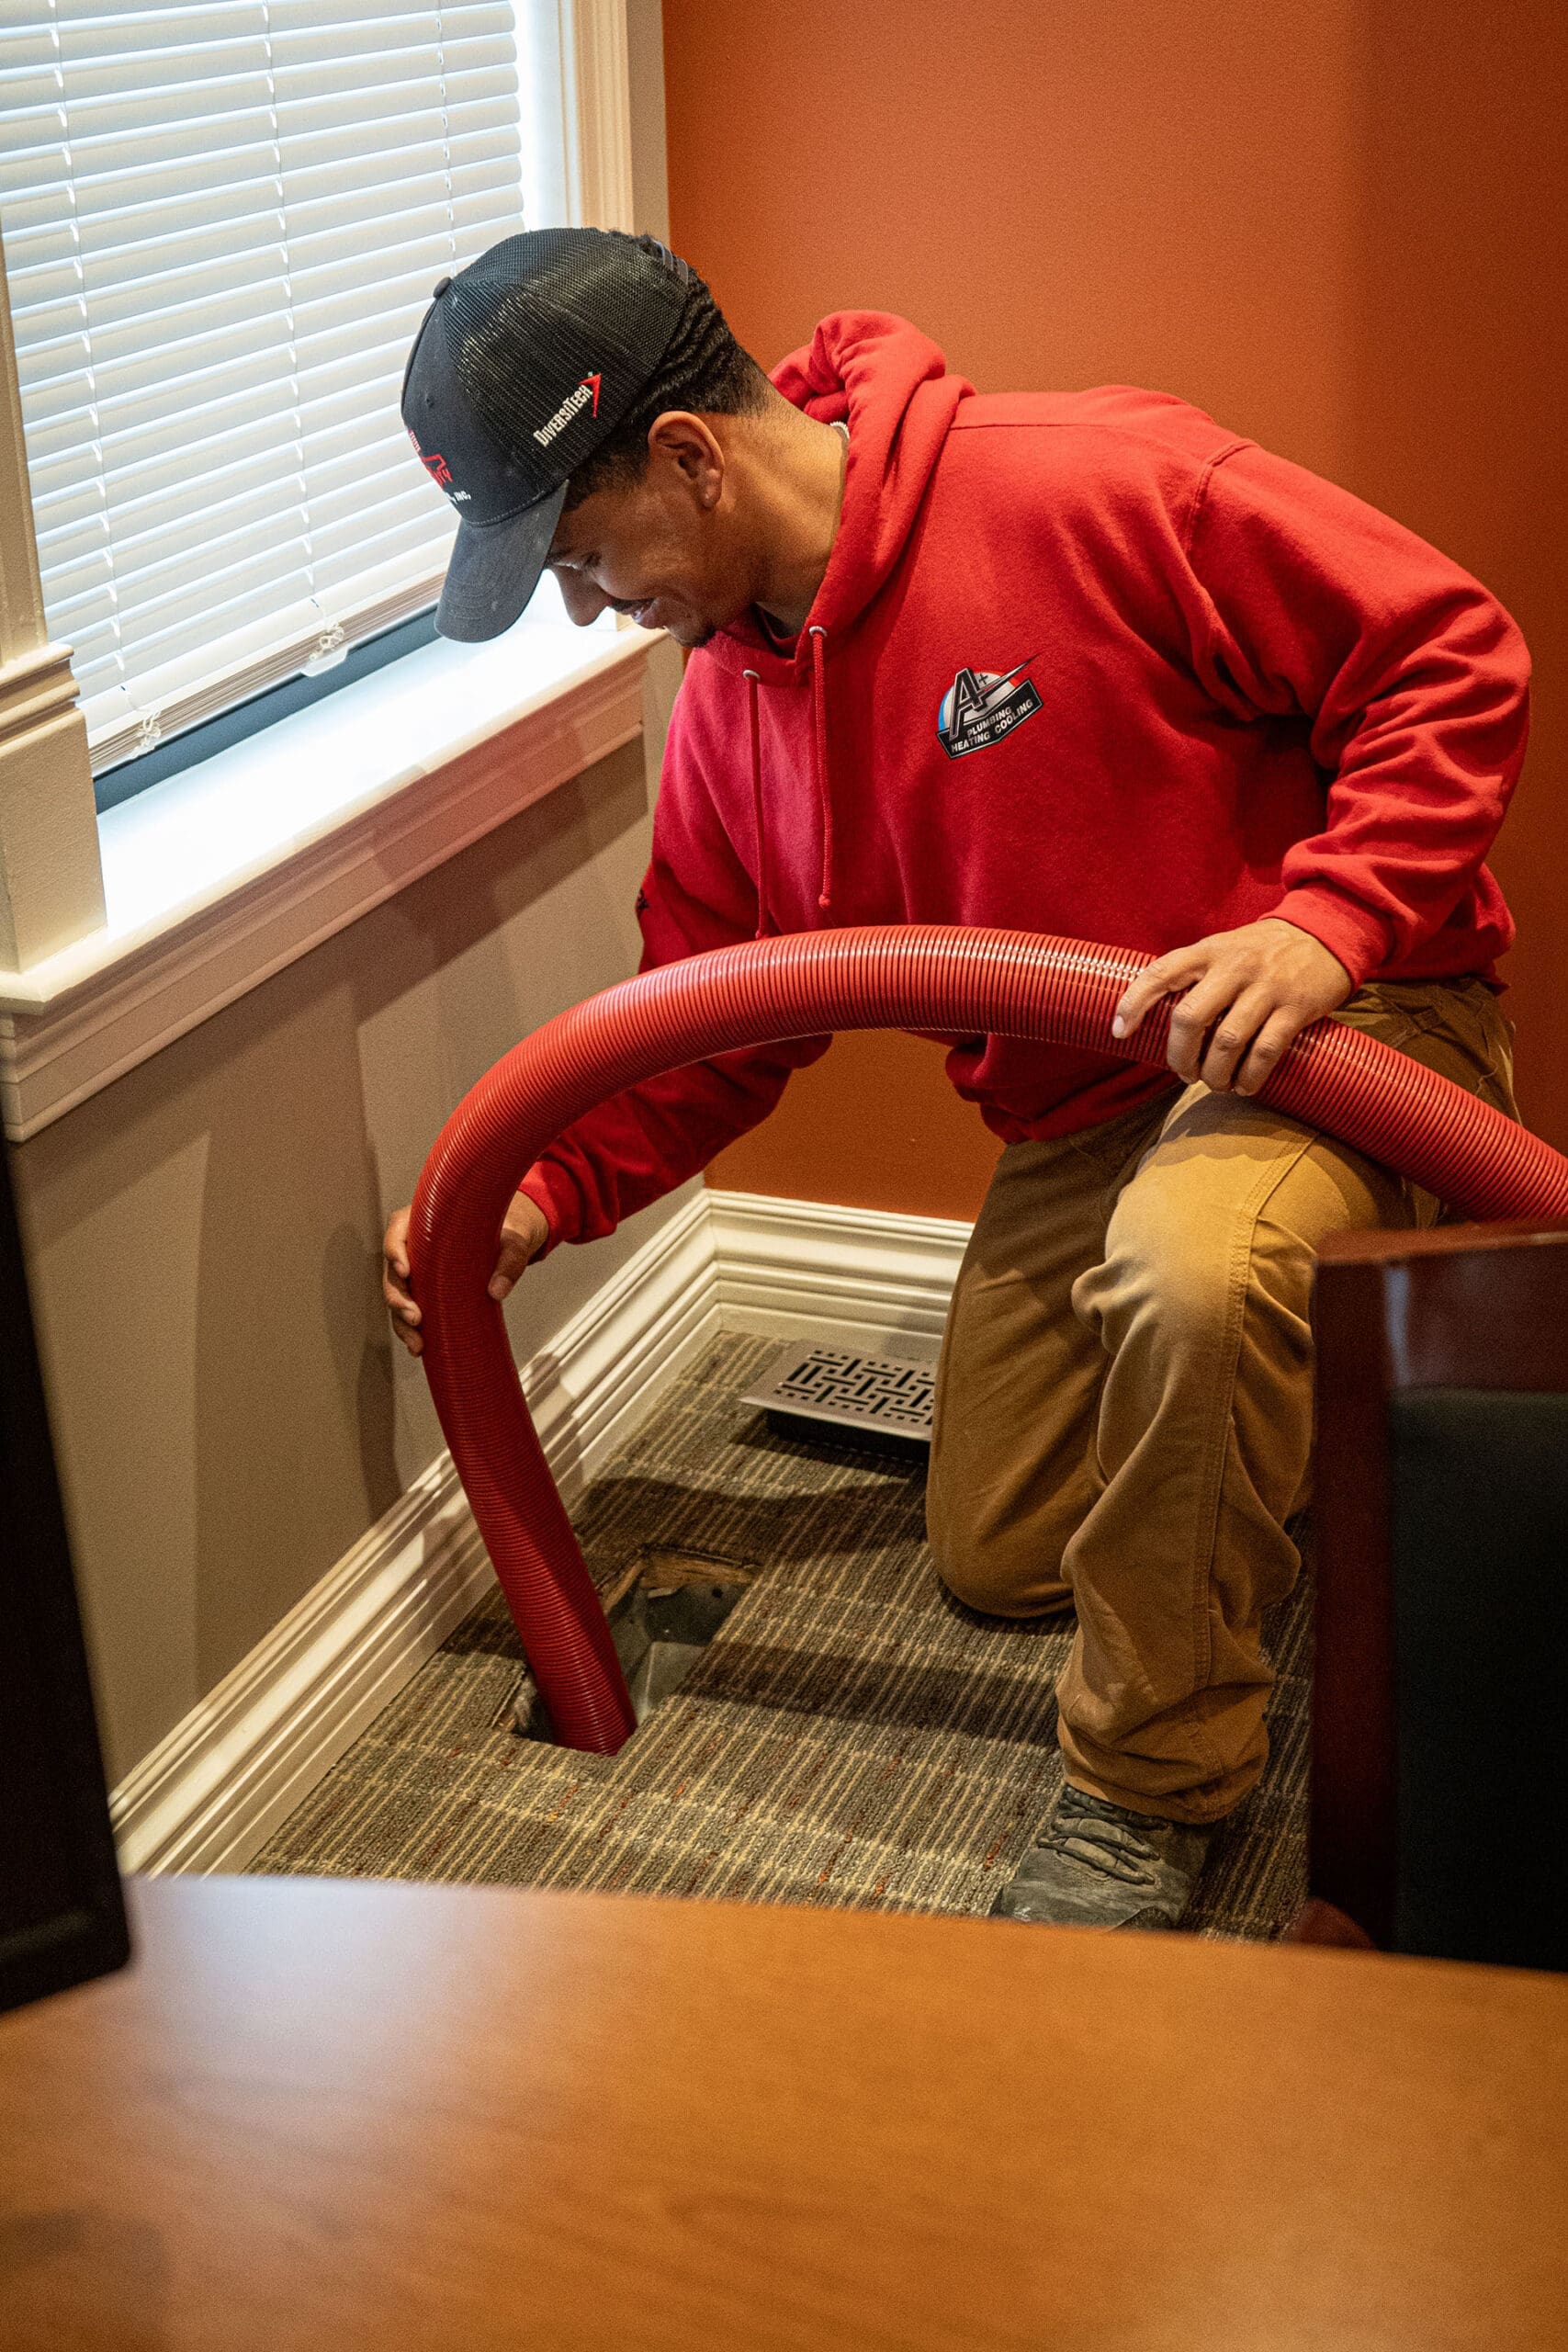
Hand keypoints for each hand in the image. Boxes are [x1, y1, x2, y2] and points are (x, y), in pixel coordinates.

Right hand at [382, 1192, 550, 1357]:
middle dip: (399, 1298)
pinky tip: (418, 1347)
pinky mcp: (423, 1290)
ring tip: (417, 1342)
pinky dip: (409, 1330)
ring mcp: (416, 1270)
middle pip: (393, 1271)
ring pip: (396, 1295)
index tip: (406, 1271)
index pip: (397, 1231)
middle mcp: (413, 1246)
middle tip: (416, 1318)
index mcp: (424, 1222)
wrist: (505, 1246)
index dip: (395, 1252)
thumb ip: (511, 1262)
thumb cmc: (503, 1236)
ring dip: (401, 1320)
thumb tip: (497, 1290)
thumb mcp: (513, 1244)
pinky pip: (408, 1309)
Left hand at [1110, 917, 1353, 1094]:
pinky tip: (1243, 1086)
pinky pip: (1265, 1051)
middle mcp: (1235, 966)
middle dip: (1179, 1055)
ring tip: (1214, 1083)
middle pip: (1190, 1017)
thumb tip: (1154, 1017)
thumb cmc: (1263, 950)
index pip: (1161, 973)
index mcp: (1209, 950)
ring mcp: (1266, 987)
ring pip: (1227, 1041)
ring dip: (1214, 1073)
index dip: (1134, 1003)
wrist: (1326, 933)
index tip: (1119, 1032)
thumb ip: (1194, 974)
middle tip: (1182, 1072)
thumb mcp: (1224, 947)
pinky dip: (1250, 1077)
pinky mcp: (1296, 1008)